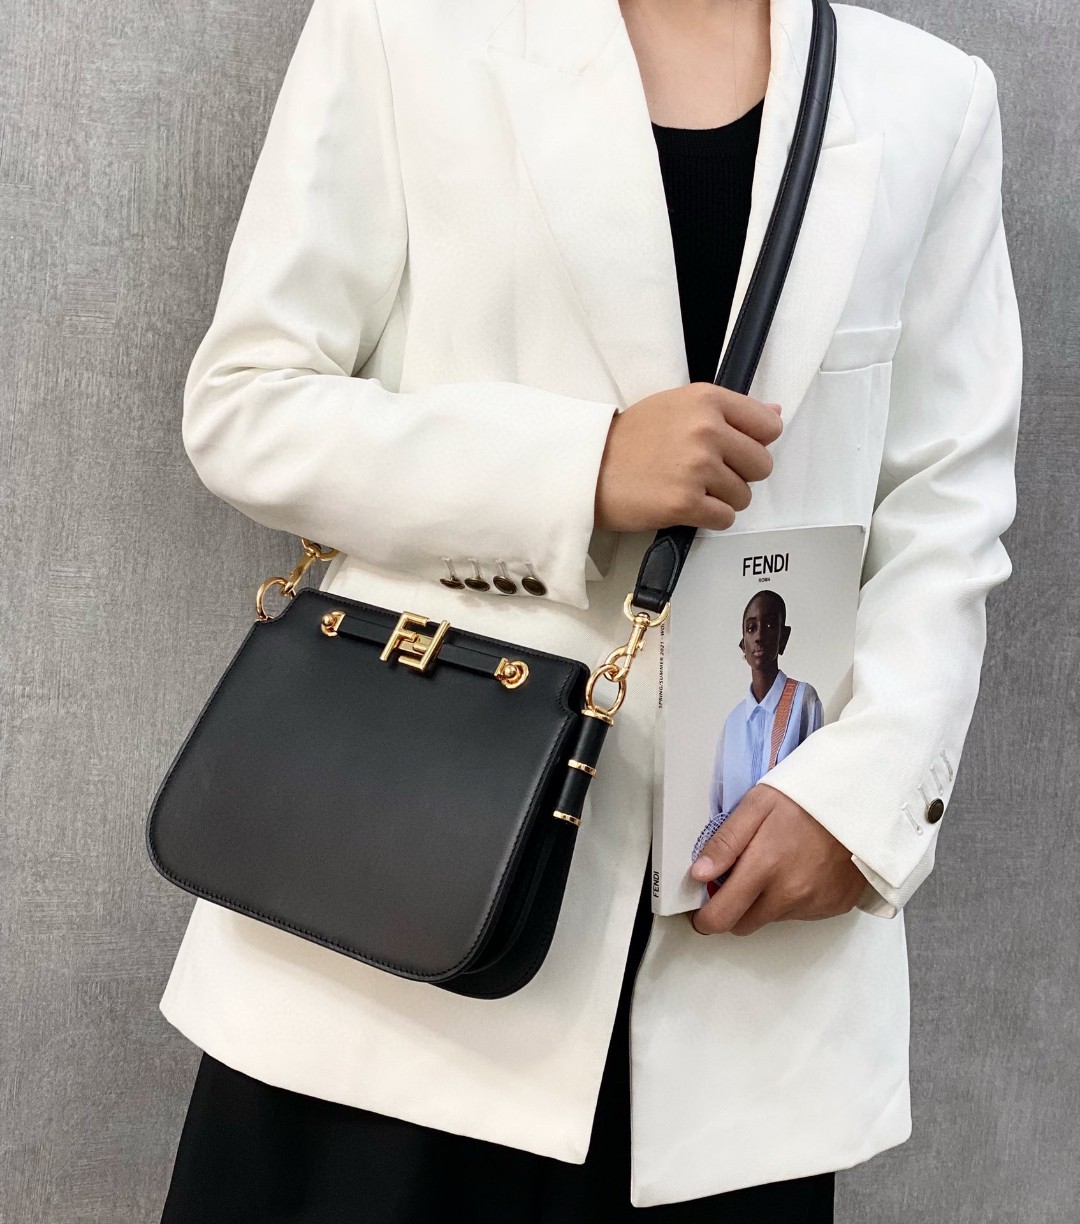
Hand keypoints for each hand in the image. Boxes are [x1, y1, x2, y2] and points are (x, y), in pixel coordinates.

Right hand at [593, 384, 782, 533]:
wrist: (588, 468)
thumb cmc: (629, 439)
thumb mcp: (678, 405)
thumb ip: (728, 410)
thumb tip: (774, 414)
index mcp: (707, 400)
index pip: (768, 425)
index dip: (755, 442)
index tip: (735, 449)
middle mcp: (706, 430)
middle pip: (762, 465)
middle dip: (740, 474)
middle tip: (708, 473)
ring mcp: (697, 468)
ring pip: (744, 495)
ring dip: (723, 498)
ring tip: (691, 488)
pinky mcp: (686, 503)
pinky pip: (725, 518)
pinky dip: (710, 517)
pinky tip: (687, 505)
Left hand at [688, 784, 866, 935]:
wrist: (863, 800)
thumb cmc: (809, 797)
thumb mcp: (757, 805)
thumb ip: (726, 842)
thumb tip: (699, 873)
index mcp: (765, 867)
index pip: (722, 917)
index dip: (705, 917)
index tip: (700, 909)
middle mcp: (790, 894)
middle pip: (745, 924)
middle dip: (734, 909)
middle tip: (738, 878)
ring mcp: (814, 904)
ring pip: (773, 918)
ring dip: (766, 901)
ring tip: (778, 862)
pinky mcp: (834, 906)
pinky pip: (801, 914)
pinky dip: (794, 898)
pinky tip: (800, 869)